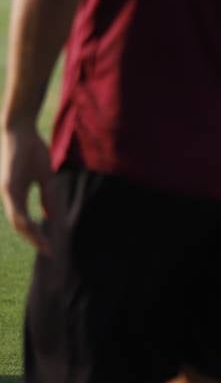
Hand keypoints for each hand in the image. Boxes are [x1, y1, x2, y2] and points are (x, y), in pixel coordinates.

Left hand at [2, 122, 53, 252]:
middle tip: (49, 252)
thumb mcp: (44, 177)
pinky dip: (23, 220)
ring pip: (17, 220)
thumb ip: (46, 196)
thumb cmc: (32, 150)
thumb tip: (49, 216)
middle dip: (35, 240)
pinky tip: (32, 228)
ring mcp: (7, 192)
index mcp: (17, 195)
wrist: (20, 131)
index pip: (26, 221)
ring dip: (30, 234)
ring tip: (43, 245)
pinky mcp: (8, 185)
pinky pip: (15, 207)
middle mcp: (9, 197)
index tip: (50, 247)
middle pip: (20, 226)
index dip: (38, 235)